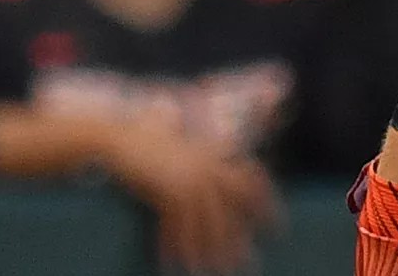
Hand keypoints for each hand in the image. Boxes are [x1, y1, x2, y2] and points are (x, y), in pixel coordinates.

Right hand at [105, 117, 281, 274]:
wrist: (120, 134)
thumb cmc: (148, 137)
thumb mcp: (184, 144)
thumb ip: (204, 158)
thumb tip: (216, 176)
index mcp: (216, 154)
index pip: (252, 180)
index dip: (267, 203)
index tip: (277, 225)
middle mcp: (208, 167)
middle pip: (232, 209)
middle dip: (241, 237)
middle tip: (249, 262)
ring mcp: (189, 180)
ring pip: (206, 225)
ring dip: (210, 252)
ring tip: (215, 272)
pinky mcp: (167, 191)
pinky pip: (175, 228)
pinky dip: (174, 248)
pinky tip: (174, 266)